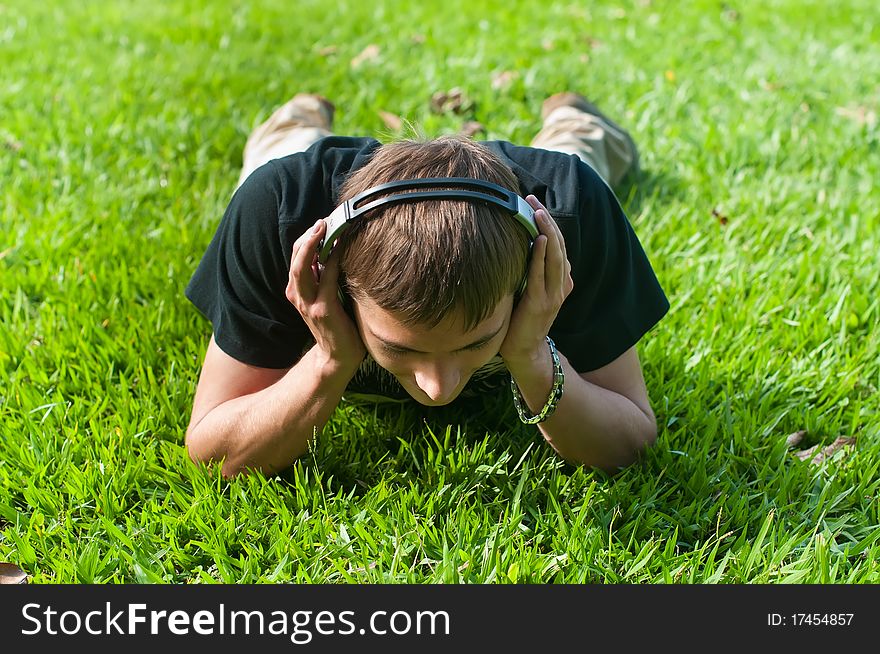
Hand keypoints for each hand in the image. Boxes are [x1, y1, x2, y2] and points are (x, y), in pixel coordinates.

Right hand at [285, 219, 365, 367]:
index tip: (321, 224)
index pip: (296, 259)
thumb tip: (336, 253)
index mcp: (297, 291)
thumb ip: (324, 279)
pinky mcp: (323, 309)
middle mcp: (298, 296)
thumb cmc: (337, 325)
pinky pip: (326, 278)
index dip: (306, 240)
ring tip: (326, 227)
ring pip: (302, 266)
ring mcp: (309, 303)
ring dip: (313, 244)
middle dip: (307, 237)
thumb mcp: (325, 298)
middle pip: (295, 258)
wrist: (338, 357)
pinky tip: (343, 247)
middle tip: (322, 221)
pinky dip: (333, 260)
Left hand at [499, 195, 573, 364]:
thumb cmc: (520, 318)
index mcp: (560, 280)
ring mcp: (552, 295)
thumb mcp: (528, 289)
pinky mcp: (540, 304)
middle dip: (546, 220)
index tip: (534, 202)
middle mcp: (560, 285)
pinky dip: (541, 257)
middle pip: (558, 245)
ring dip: (547, 232)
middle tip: (532, 198)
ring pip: (554, 257)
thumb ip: (529, 269)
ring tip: (538, 212)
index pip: (557, 244)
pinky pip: (541, 276)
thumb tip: (514, 241)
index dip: (548, 222)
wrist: (523, 351)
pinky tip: (537, 240)